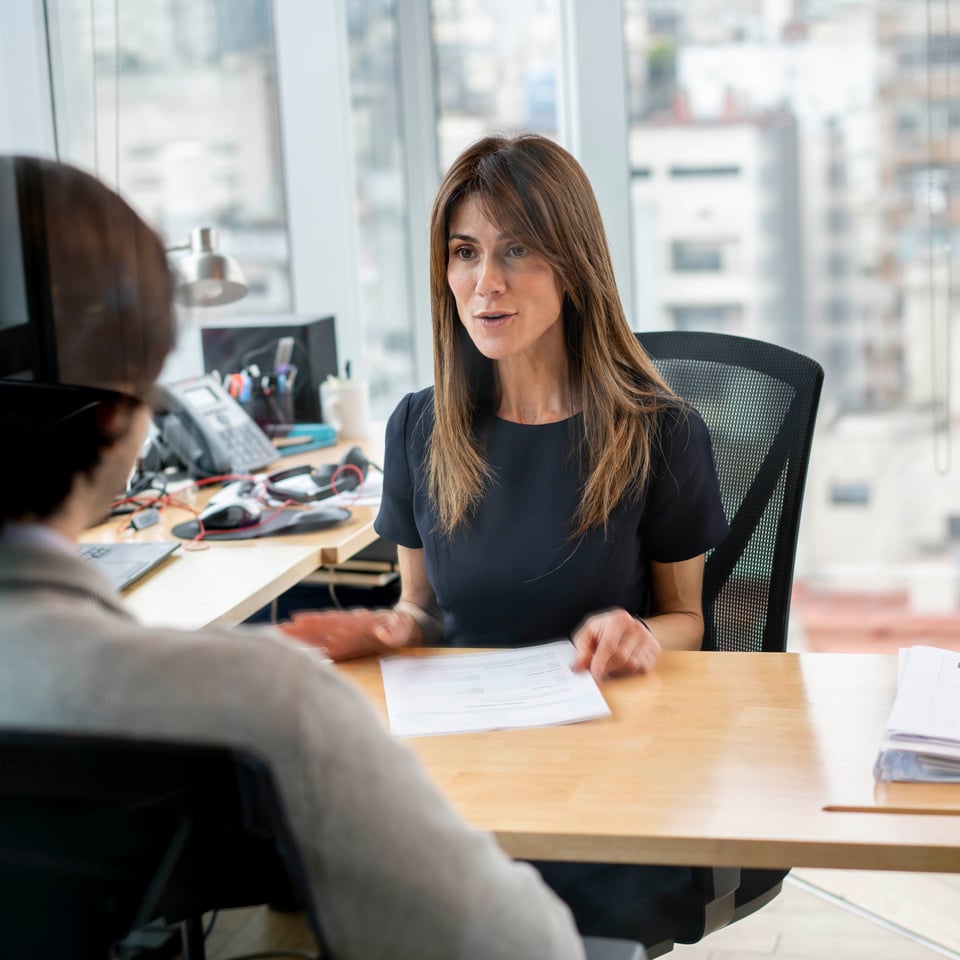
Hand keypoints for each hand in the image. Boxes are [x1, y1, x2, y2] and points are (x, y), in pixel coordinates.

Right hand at [279, 608, 413, 660]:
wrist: (409, 625)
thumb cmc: (406, 627)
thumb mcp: (406, 628)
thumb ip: (396, 631)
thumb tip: (384, 632)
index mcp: (360, 623)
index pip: (335, 621)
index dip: (318, 620)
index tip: (299, 618)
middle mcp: (348, 628)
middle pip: (320, 627)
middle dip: (299, 629)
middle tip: (275, 630)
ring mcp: (345, 637)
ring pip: (318, 637)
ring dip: (299, 638)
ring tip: (276, 638)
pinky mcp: (345, 646)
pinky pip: (324, 647)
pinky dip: (308, 649)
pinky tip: (294, 653)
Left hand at [571, 608, 660, 679]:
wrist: (628, 626)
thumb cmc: (605, 630)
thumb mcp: (589, 632)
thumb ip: (581, 649)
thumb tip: (577, 667)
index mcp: (618, 618)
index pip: (609, 644)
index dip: (600, 661)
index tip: (594, 674)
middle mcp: (636, 627)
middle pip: (622, 657)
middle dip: (608, 668)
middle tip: (599, 671)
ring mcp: (648, 638)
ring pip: (632, 665)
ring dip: (619, 671)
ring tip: (611, 665)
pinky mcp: (655, 650)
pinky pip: (643, 669)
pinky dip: (631, 672)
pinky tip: (623, 665)